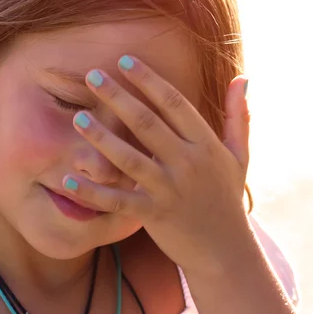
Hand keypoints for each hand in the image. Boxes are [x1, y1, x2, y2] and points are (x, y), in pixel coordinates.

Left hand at [63, 55, 252, 273]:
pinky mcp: (153, 215)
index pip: (175, 104)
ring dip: (101, 138)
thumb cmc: (227, 200)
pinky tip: (68, 180)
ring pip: (128, 159)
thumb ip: (238, 116)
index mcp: (206, 145)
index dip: (149, 80)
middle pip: (147, 123)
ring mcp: (169, 190)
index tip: (126, 61)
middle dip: (118, 97)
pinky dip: (93, 192)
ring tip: (77, 118)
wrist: (226, 252)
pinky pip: (117, 201)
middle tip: (92, 75)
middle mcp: (187, 164)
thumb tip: (243, 78)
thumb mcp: (240, 157)